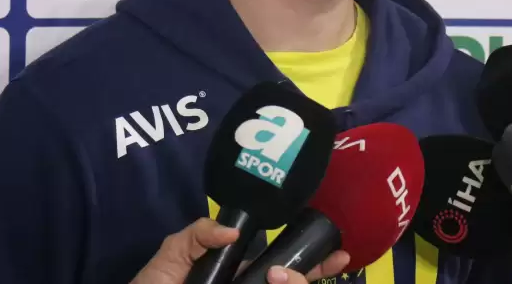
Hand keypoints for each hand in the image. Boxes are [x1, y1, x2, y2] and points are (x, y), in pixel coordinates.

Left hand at [130, 218, 350, 283]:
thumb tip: (234, 233)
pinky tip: (281, 281)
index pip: (283, 270)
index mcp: (239, 279)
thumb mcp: (171, 255)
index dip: (313, 263)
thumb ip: (197, 235)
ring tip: (279, 277)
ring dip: (297, 283)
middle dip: (313, 275)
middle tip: (318, 266)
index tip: (339, 254)